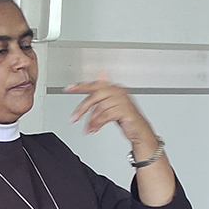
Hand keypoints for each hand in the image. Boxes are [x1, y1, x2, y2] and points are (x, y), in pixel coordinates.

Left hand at [66, 70, 175, 205]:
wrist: (140, 132)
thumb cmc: (126, 118)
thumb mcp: (110, 106)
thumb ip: (102, 94)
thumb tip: (99, 76)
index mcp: (114, 88)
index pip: (95, 85)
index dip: (81, 86)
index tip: (68, 88)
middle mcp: (119, 92)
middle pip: (95, 96)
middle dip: (82, 108)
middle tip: (74, 118)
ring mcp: (123, 101)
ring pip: (100, 108)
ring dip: (91, 121)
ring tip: (88, 129)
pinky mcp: (125, 111)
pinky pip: (106, 115)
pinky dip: (98, 124)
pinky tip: (94, 129)